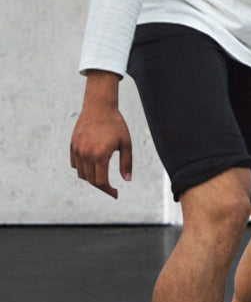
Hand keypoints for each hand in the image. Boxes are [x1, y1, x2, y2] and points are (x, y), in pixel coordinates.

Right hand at [70, 72, 132, 198]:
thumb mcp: (126, 143)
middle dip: (102, 186)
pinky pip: (75, 165)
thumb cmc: (116, 124)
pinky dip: (83, 170)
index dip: (109, 190)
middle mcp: (86, 155)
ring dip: (91, 179)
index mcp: (100, 155)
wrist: (99, 107)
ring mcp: (77, 151)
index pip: (101, 181)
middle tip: (111, 188)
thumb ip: (126, 162)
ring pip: (82, 174)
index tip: (116, 193)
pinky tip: (92, 167)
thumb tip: (127, 180)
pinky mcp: (72, 147)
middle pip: (91, 180)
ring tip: (102, 177)